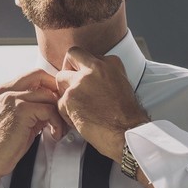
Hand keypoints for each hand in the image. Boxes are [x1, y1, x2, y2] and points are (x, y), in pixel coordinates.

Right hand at [0, 69, 65, 180]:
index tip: (56, 103)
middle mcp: (6, 90)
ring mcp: (13, 98)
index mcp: (3, 90)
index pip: (32, 75)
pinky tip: (55, 134)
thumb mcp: (17, 119)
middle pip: (40, 76)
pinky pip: (49, 110)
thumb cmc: (3, 144)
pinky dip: (57, 123)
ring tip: (58, 128)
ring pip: (48, 95)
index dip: (48, 85)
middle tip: (62, 110)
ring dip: (58, 113)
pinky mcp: (21, 110)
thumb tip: (53, 103)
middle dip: (56, 92)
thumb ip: (31, 106)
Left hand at [56, 47, 149, 162]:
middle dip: (69, 69)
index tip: (83, 78)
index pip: (87, 55)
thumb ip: (105, 76)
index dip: (82, 68)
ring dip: (66, 92)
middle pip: (71, 56)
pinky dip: (66, 113)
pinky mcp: (70, 97)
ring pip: (60, 78)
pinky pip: (59, 102)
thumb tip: (93, 78)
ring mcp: (81, 82)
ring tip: (76, 106)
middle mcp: (95, 68)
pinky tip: (79, 120)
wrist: (127, 132)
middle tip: (72, 85)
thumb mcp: (122, 85)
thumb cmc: (127, 116)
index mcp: (110, 63)